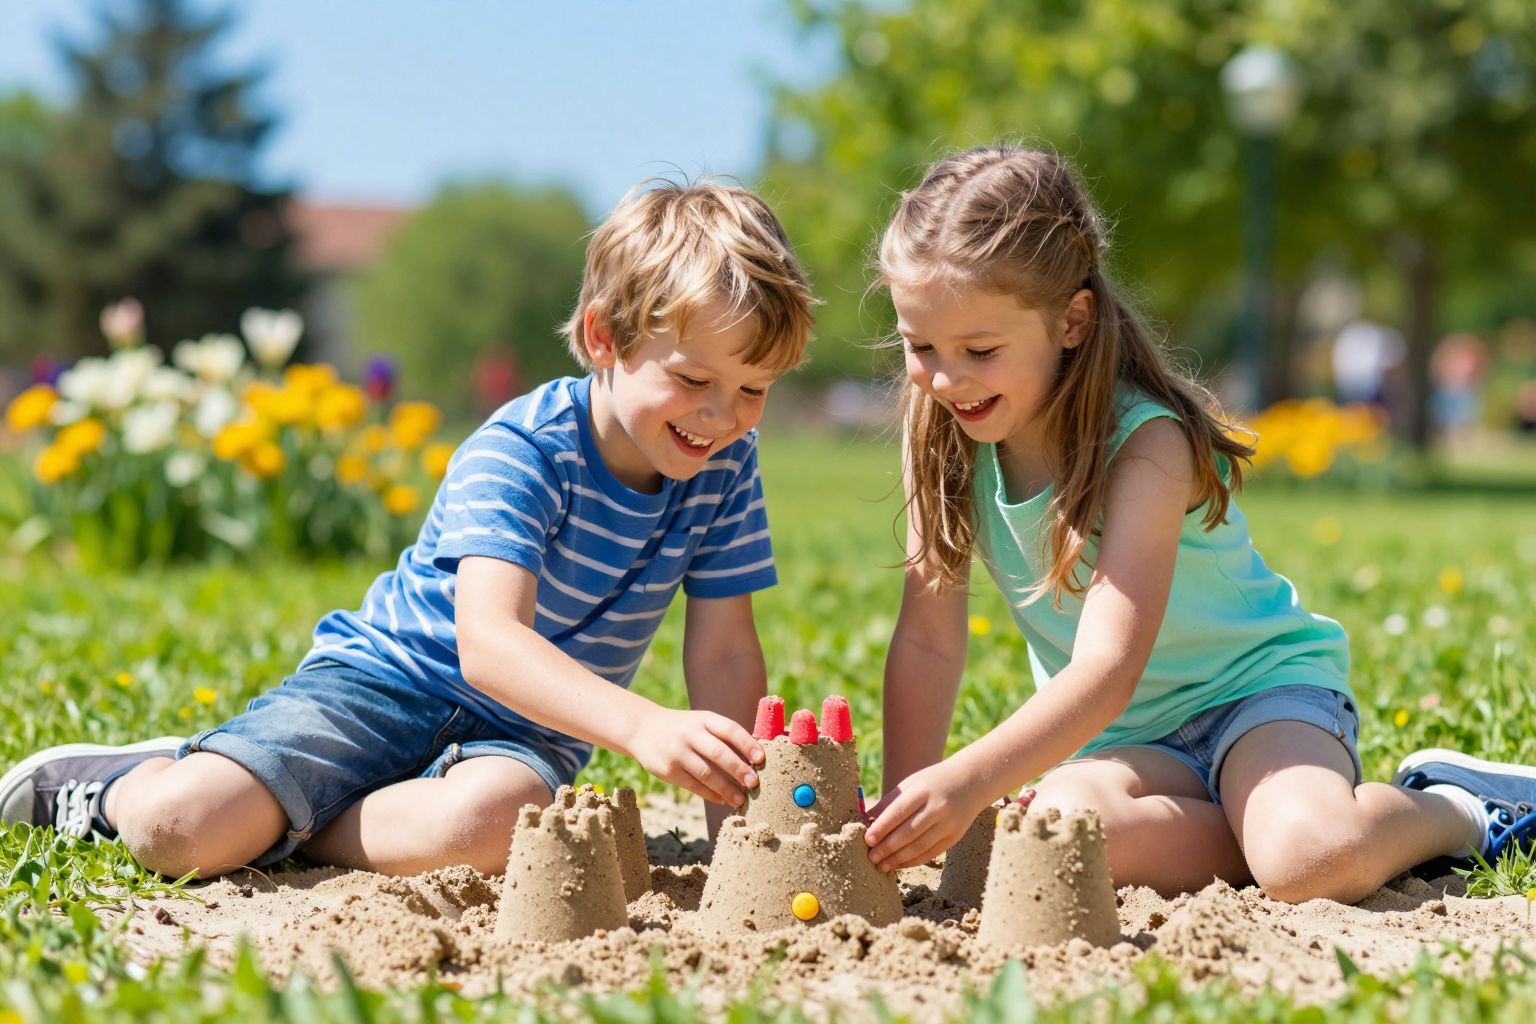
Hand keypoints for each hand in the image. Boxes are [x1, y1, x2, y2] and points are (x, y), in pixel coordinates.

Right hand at [625, 707, 763, 807]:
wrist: (642, 729)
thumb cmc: (683, 728)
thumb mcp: (701, 722)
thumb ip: (723, 736)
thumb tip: (755, 760)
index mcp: (703, 719)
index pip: (729, 729)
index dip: (747, 743)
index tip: (761, 758)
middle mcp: (690, 733)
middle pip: (718, 753)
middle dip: (739, 769)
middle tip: (755, 783)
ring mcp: (677, 752)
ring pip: (706, 773)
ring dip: (726, 788)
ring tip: (741, 799)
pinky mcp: (667, 770)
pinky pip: (693, 785)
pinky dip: (711, 794)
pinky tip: (723, 800)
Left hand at [863, 759, 989, 871]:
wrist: (971, 782)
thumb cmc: (933, 782)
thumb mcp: (911, 784)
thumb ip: (889, 802)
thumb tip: (866, 821)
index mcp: (923, 790)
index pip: (899, 811)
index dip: (882, 827)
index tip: (867, 839)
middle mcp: (938, 807)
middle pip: (909, 832)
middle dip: (887, 847)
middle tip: (870, 856)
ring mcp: (949, 824)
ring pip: (920, 847)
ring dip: (899, 859)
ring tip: (881, 865)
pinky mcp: (955, 837)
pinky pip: (931, 853)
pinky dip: (913, 861)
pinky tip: (899, 864)